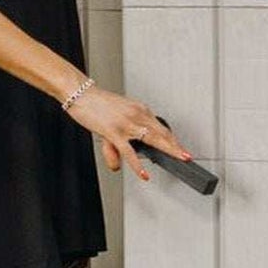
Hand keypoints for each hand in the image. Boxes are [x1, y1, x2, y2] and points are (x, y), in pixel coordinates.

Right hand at [63, 83, 192, 181]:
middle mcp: (137, 115)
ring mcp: (127, 124)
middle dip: (176, 146)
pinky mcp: (114, 132)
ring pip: (153, 139)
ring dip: (168, 150)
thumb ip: (117, 146)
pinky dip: (137, 165)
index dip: (172, 139)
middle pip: (162, 133)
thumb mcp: (114, 121)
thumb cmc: (96, 104)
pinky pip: (128, 151)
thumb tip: (117, 166)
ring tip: (178, 159)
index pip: (161, 126)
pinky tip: (144, 174)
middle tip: (187, 156)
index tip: (180, 147)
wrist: (80, 93)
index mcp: (140, 110)